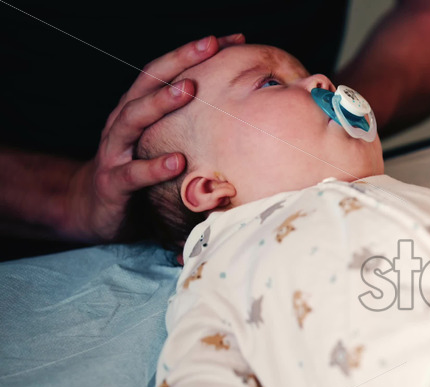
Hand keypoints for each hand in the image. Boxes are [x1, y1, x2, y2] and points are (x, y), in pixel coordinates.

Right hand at [64, 34, 244, 239]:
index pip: (166, 72)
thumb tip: (242, 111)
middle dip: (179, 63)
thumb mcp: (161, 142)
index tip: (231, 39)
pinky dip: (154, 167)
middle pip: (148, 83)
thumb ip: (189, 125)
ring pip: (134, 118)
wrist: (92, 209)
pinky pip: (132, 173)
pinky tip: (177, 162)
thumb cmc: (138, 171)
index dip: (194, 52)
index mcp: (138, 109)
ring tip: (189, 90)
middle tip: (210, 47)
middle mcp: (124, 122)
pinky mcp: (112, 183)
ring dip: (161, 102)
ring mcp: (115, 151)